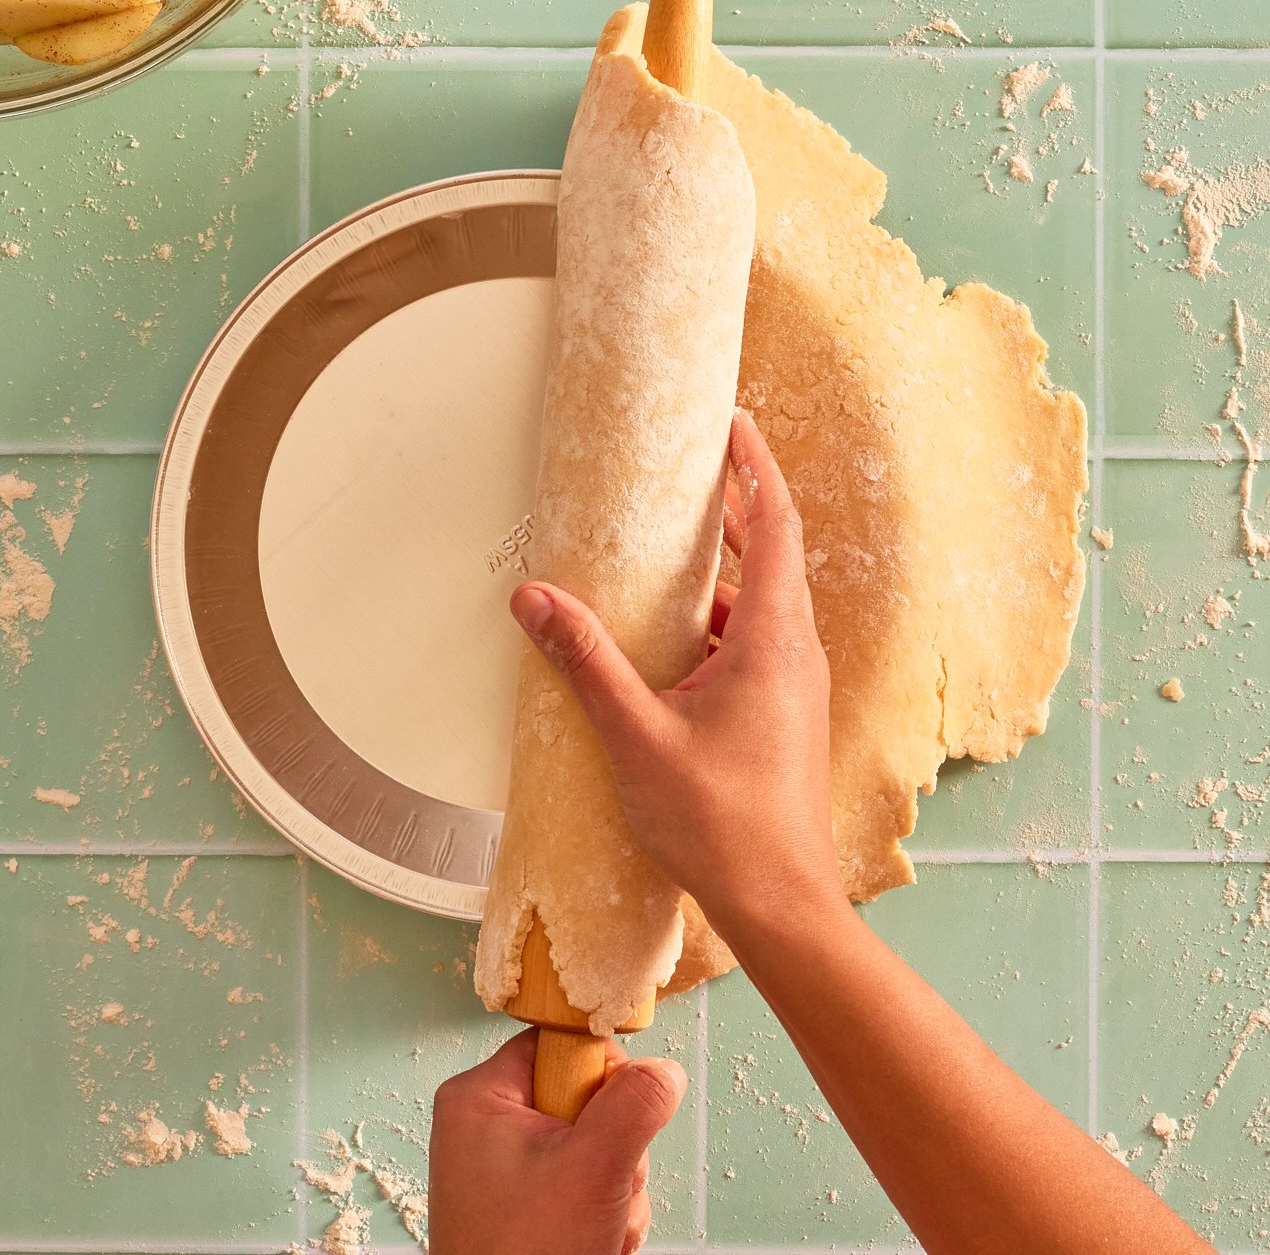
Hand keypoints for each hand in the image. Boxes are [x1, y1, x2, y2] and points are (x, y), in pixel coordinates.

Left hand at [428, 1028, 685, 1254]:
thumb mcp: (594, 1169)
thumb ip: (634, 1105)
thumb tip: (663, 1071)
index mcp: (479, 1098)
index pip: (557, 1044)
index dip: (599, 1073)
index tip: (616, 1110)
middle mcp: (486, 1128)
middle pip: (582, 1097)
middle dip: (613, 1146)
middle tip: (604, 1185)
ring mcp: (504, 1171)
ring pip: (591, 1145)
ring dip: (614, 1186)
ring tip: (597, 1225)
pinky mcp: (524, 1206)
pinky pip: (583, 1183)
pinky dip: (601, 1212)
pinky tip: (593, 1239)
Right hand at [509, 409, 839, 935]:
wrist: (782, 907)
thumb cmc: (720, 825)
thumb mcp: (637, 735)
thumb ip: (586, 661)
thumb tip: (534, 599)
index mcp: (775, 640)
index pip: (776, 525)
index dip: (755, 467)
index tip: (731, 423)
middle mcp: (796, 654)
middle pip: (773, 555)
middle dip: (733, 509)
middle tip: (689, 472)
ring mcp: (795, 688)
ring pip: (763, 605)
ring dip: (722, 572)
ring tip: (667, 553)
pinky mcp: (784, 718)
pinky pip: (756, 646)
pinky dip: (718, 623)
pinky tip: (672, 643)